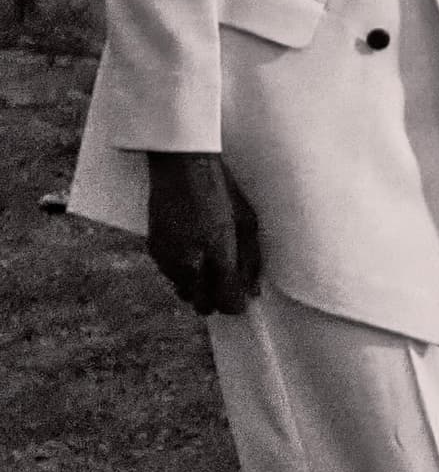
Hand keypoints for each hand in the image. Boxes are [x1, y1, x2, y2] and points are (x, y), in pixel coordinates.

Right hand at [146, 153, 263, 316]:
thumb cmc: (221, 190)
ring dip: (197, 284)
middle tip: (225, 278)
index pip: (227, 304)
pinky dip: (181, 269)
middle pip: (202, 306)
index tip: (240, 295)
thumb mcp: (246, 222)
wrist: (181, 165)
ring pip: (184, 292)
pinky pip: (170, 274)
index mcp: (217, 255)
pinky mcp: (153, 250)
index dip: (236, 303)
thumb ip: (250, 262)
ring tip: (206, 256)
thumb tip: (252, 292)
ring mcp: (167, 258)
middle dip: (216, 298)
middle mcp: (189, 263)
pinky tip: (189, 245)